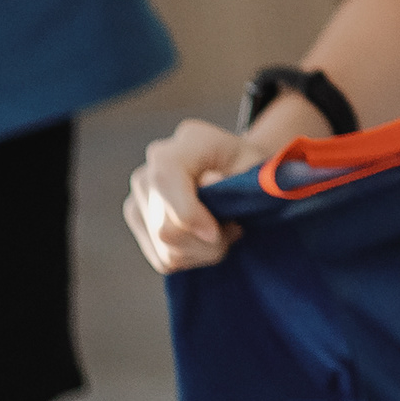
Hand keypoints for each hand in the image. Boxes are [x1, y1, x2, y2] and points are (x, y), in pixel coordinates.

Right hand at [122, 117, 269, 273]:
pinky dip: (192, 257)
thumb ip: (243, 177)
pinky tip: (206, 238)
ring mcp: (139, 194)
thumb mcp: (261, 169)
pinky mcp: (137, 218)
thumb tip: (212, 183)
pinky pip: (163, 258)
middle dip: (207, 243)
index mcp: (187, 142)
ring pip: (166, 248)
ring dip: (203, 251)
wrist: (235, 171)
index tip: (216, 234)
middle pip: (166, 227)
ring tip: (223, 230)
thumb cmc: (251, 170)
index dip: (187, 213)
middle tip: (235, 229)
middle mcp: (152, 166)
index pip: (166, 178)